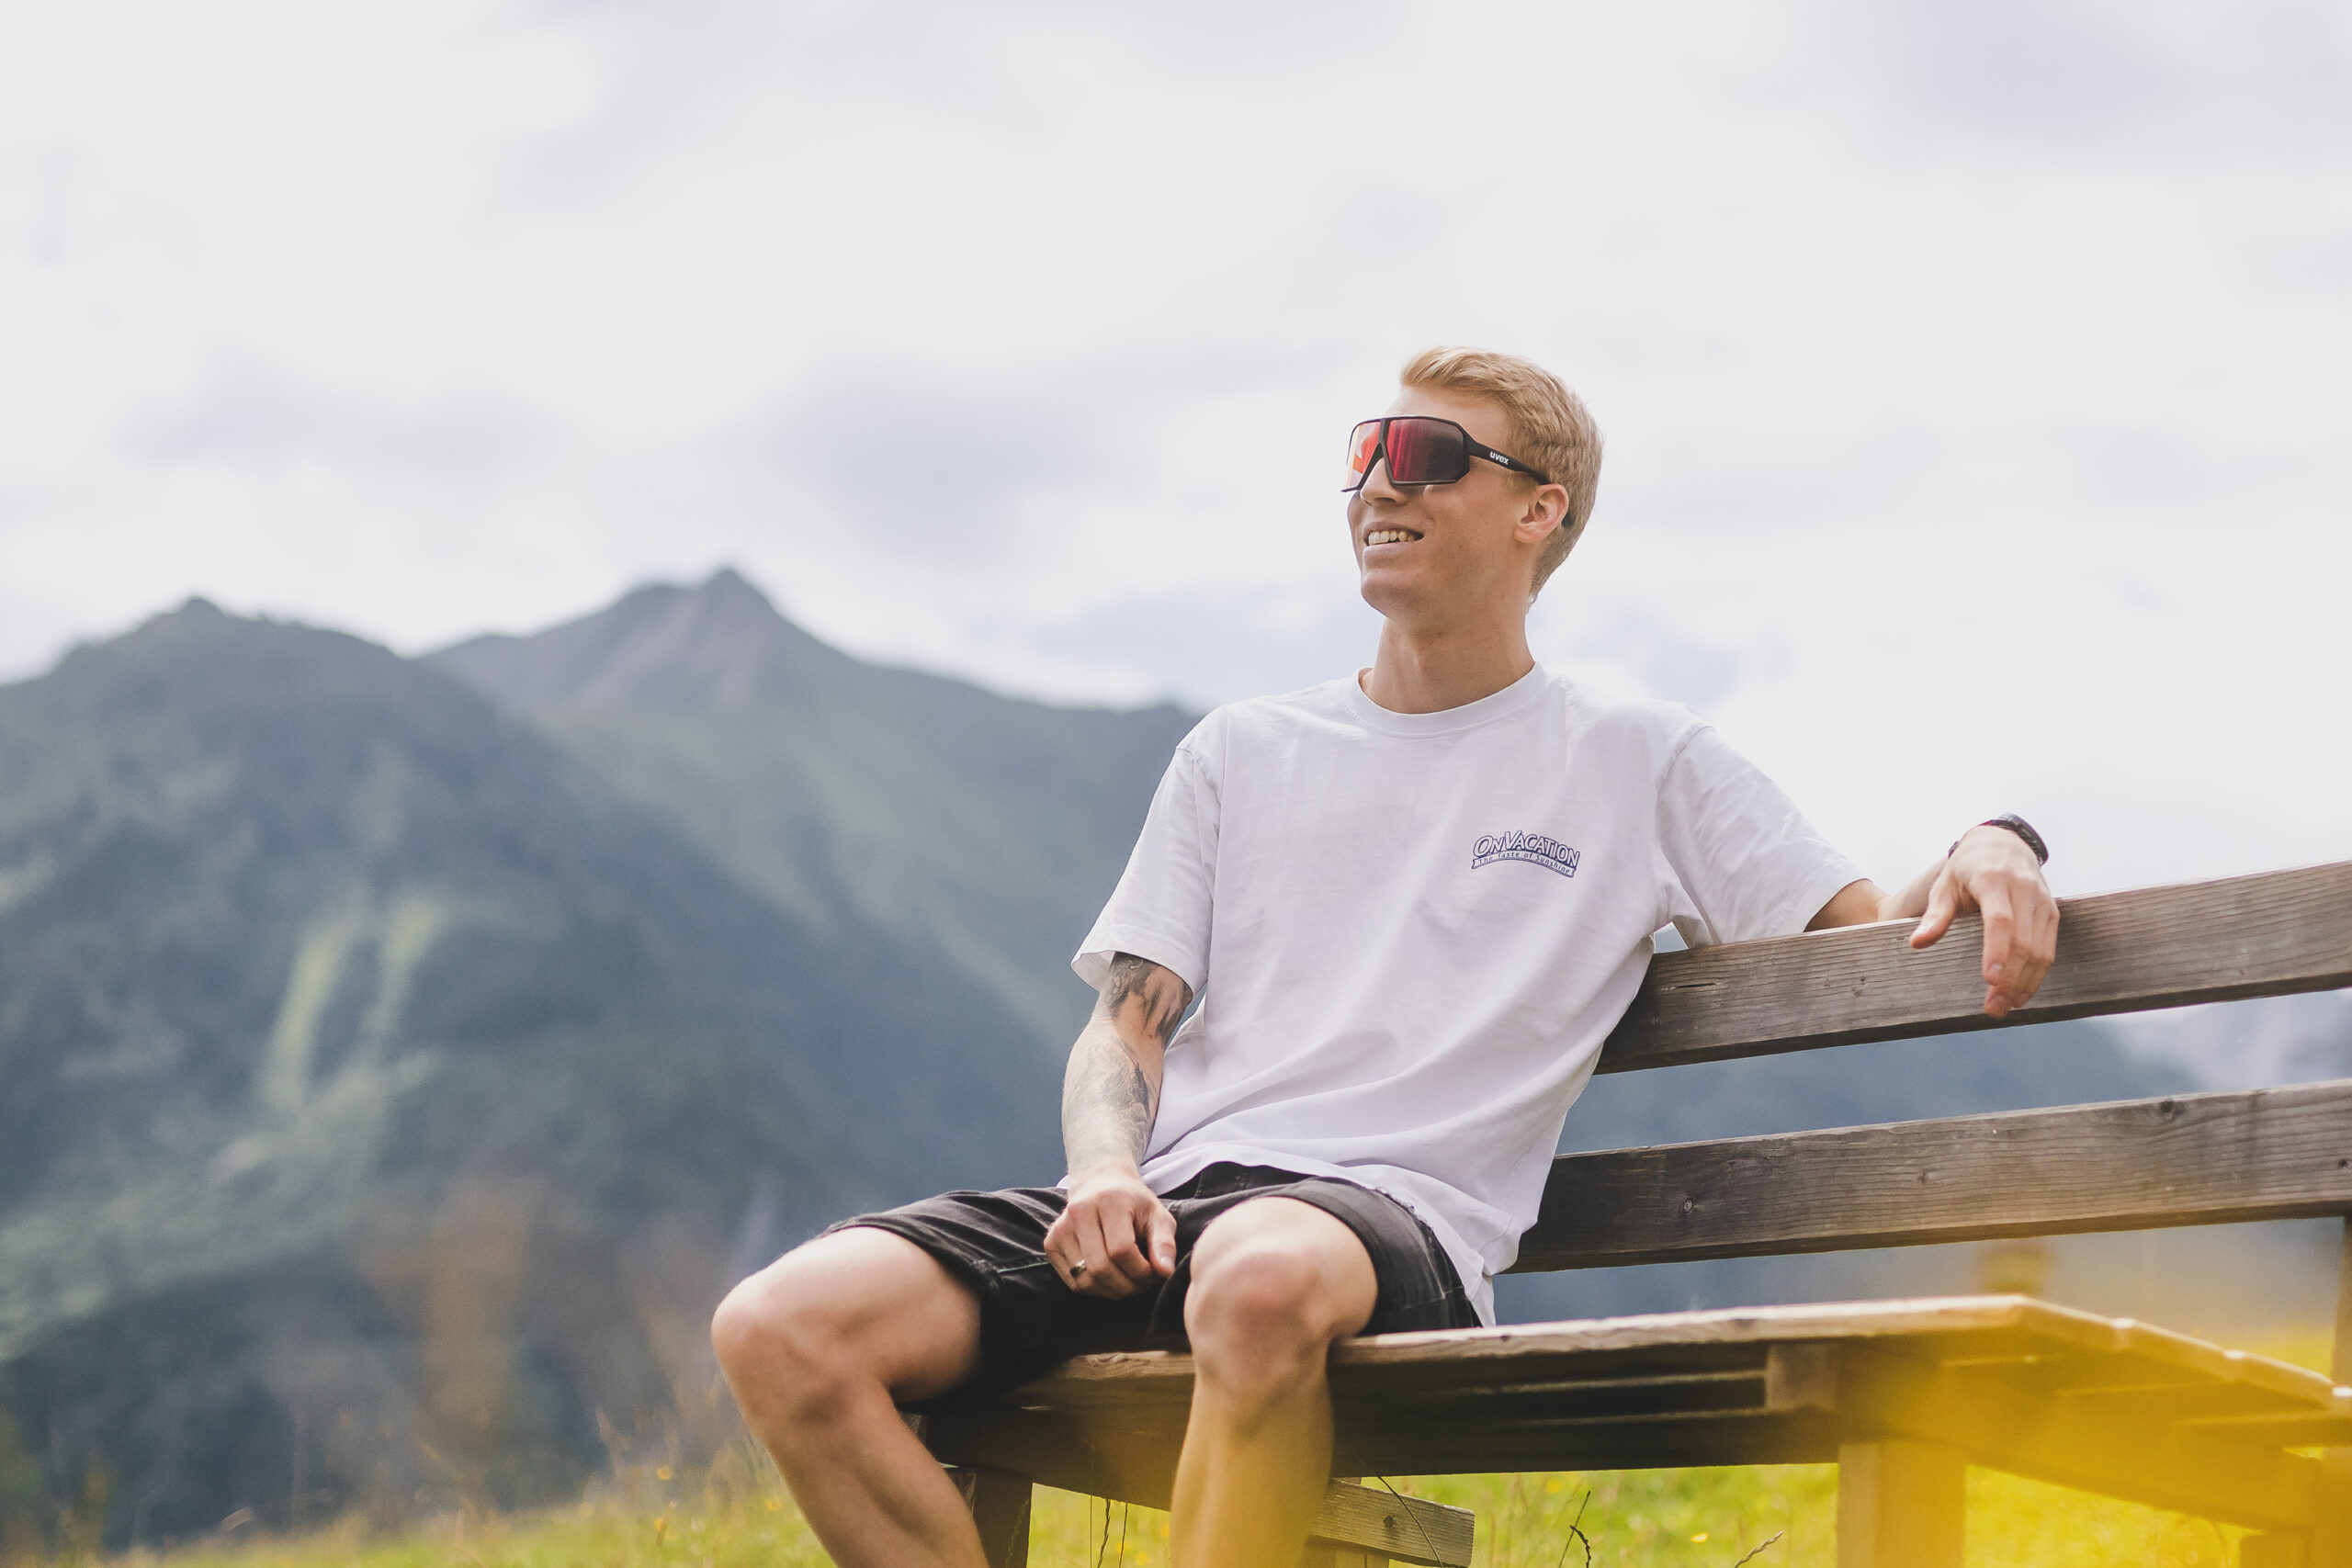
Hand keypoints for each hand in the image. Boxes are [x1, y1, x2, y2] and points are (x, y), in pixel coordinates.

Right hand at [1044, 1165, 1176, 1298]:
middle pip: (1100, 1268)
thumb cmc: (1133, 1204)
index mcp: (1108, 1200)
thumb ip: (1164, 1243)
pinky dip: (1096, 1288)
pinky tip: (1110, 1277)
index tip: (1154, 1273)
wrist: (1100, 1185)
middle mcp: (1079, 1212)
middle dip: (1128, 1286)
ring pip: (1086, 1281)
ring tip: (1129, 1281)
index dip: (1141, 1271)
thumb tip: (1164, 1272)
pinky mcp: (1051, 1244)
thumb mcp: (1158, 1216)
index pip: (1121, 1250)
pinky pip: (1074, 1283)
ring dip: (1112, 1291)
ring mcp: (1060, 1229)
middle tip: (1143, 1283)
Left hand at [1908, 825, 2058, 1017]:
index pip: (2000, 921)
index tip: (1990, 980)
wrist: (2003, 844)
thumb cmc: (1968, 868)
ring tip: (2005, 1006)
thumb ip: (1935, 915)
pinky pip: (2048, 948)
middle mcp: (2023, 890)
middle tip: (1994, 1008)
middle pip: (2022, 941)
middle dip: (2010, 979)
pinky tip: (2021, 992)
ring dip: (2025, 982)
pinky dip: (2036, 974)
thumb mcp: (1945, 885)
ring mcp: (2042, 902)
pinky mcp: (2052, 913)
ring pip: (2040, 949)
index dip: (1997, 952)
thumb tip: (1917, 943)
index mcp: (1993, 880)